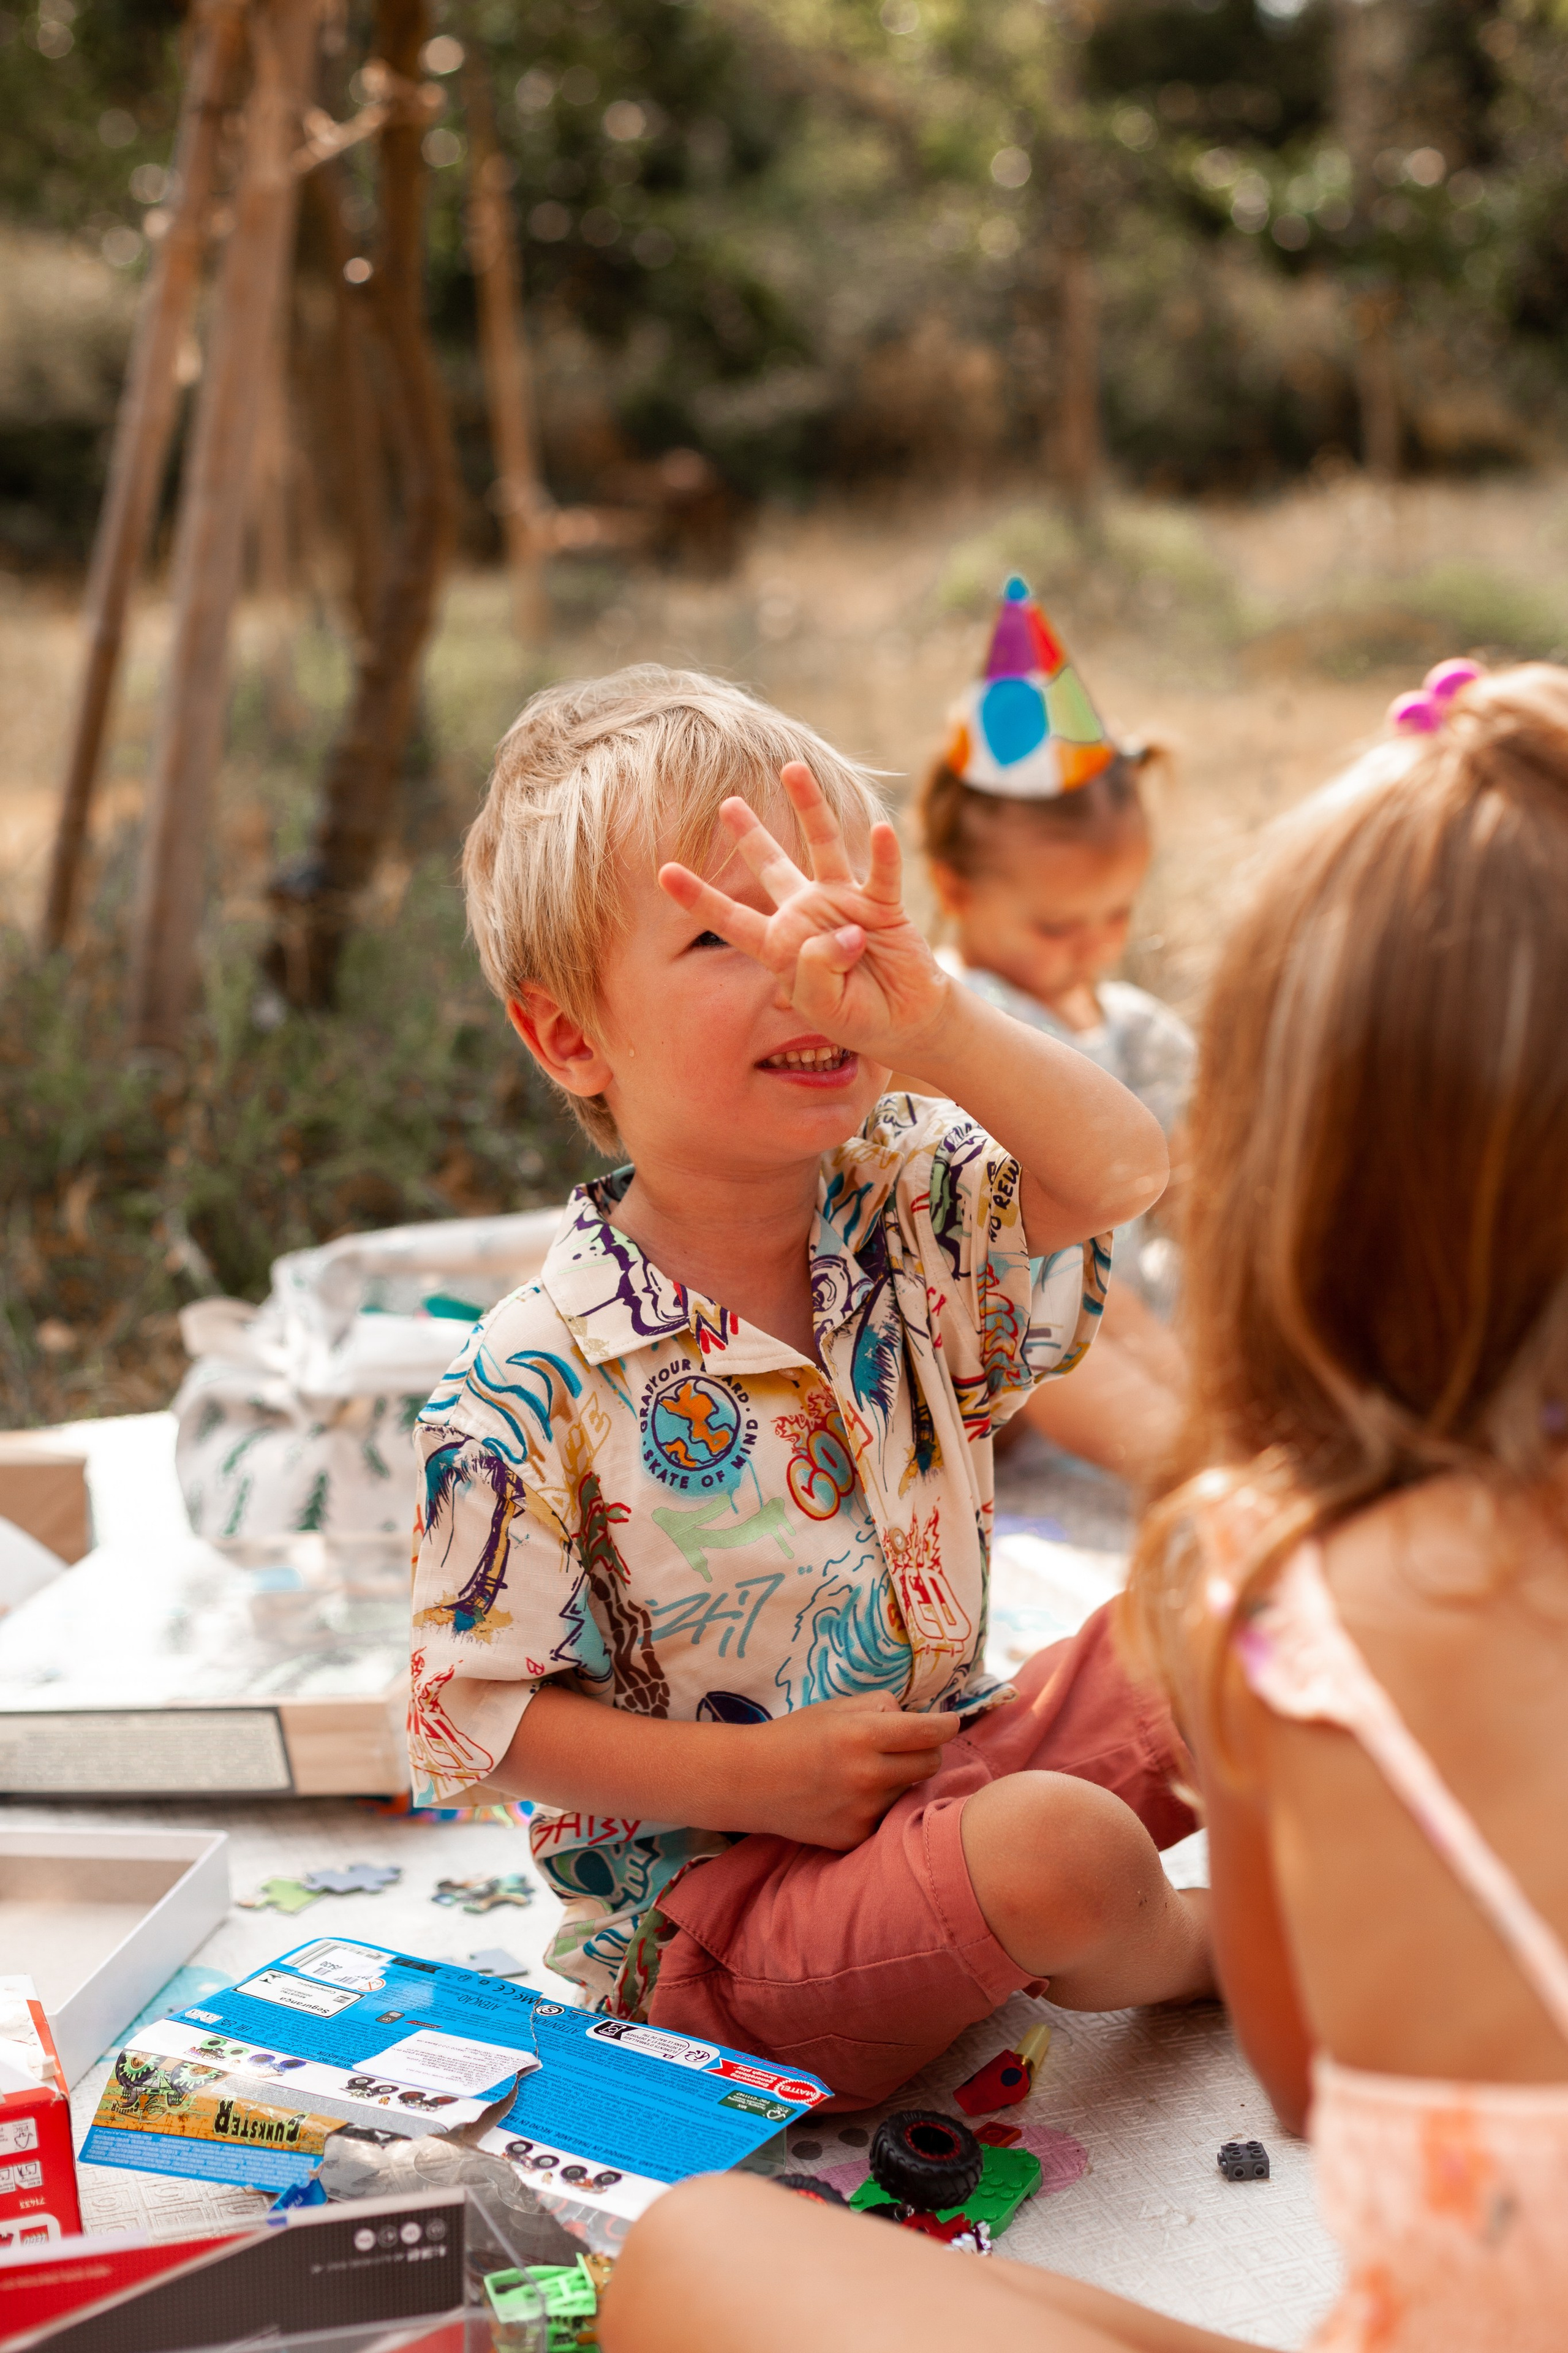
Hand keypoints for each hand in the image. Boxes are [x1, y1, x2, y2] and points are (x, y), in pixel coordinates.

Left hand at [658, 763, 950, 1069]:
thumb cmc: (856, 1017)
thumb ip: (818, 973)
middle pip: (772, 866)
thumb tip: (844, 930)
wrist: (905, 1022)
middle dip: (749, 834)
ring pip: (823, 846)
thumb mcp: (825, 1008)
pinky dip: (883, 854)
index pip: (732, 918)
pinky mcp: (882, 905)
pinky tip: (880, 830)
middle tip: (726, 802)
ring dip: (810, 808)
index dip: (699, 897)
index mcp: (780, 945)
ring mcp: (844, 903)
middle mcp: (807, 914)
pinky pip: (882, 874)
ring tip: (793, 769)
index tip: (665, 872)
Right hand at [740, 1691, 963, 1849]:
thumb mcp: (835, 1707)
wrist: (750, 1782)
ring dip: (900, 1780)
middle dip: (926, 1750)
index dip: (945, 1725)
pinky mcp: (855, 1837)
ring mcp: (863, 1811)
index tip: (949, 1723)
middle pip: (931, 1763)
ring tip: (868, 1773)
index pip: (929, 1732)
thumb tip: (914, 1716)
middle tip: (908, 1746)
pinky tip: (853, 1798)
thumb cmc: (793, 1736)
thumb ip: (880, 1706)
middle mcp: (868, 1776)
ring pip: (910, 1791)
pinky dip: (880, 1806)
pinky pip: (887, 1818)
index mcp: (863, 1735)